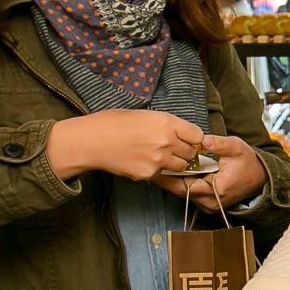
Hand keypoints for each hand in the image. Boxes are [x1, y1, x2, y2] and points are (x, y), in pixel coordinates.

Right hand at [47, 110, 204, 181]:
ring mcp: (158, 160)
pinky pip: (161, 174)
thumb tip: (182, 135)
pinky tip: (141, 161)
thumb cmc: (114, 123)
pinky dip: (156, 170)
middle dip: (184, 152)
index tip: (188, 139)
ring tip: (157, 155)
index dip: (193, 138)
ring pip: (180, 167)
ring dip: (174, 163)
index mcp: (166, 123)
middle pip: (191, 153)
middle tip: (171, 149)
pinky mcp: (148, 174)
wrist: (92, 140)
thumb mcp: (145, 115)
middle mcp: (166, 141)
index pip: (197, 135)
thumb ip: (166, 125)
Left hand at [158, 132, 265, 212]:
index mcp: (218, 188)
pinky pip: (191, 198)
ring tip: (164, 169)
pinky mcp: (210, 206)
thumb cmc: (248, 163)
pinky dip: (184, 187)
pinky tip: (177, 176)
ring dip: (176, 183)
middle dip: (170, 179)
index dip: (172, 176)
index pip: (187, 185)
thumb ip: (220, 144)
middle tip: (157, 166)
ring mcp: (211, 206)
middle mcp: (213, 201)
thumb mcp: (236, 147)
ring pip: (185, 196)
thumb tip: (203, 140)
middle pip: (182, 192)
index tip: (161, 166)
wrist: (259, 178)